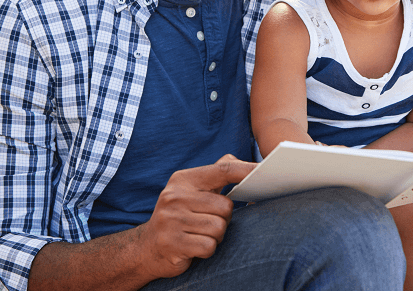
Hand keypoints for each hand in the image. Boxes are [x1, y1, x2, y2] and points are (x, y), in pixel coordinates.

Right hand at [136, 155, 256, 279]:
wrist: (147, 246)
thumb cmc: (180, 215)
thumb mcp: (192, 190)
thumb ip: (216, 174)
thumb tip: (242, 163)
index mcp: (183, 179)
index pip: (223, 170)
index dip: (246, 170)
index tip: (265, 170)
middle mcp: (175, 196)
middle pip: (226, 207)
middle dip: (223, 219)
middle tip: (207, 222)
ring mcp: (171, 219)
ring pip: (219, 228)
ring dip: (215, 236)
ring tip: (199, 233)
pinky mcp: (171, 242)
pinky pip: (208, 246)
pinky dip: (207, 249)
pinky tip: (194, 246)